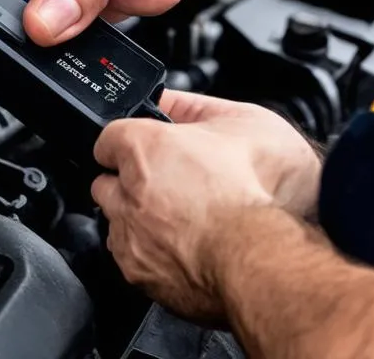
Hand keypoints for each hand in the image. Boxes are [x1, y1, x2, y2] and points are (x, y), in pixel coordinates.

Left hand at [90, 90, 321, 322]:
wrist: (266, 257)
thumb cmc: (260, 192)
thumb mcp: (240, 120)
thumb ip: (193, 106)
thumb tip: (168, 100)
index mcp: (146, 147)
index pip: (109, 136)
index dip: (130, 140)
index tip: (143, 148)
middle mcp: (129, 190)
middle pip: (106, 180)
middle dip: (129, 181)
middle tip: (168, 185)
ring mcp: (130, 234)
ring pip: (115, 220)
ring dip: (136, 217)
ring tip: (178, 219)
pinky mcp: (138, 273)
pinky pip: (127, 256)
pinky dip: (147, 251)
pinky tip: (180, 246)